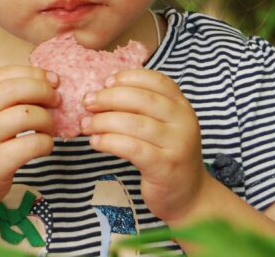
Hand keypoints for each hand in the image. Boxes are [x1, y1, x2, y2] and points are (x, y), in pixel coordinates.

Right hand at [0, 66, 59, 222]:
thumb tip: (42, 81)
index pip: (5, 73)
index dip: (33, 73)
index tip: (52, 79)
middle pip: (17, 89)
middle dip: (44, 91)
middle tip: (57, 101)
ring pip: (27, 115)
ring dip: (47, 119)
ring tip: (48, 128)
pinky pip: (32, 144)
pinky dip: (46, 143)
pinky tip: (44, 146)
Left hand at [81, 69, 208, 221]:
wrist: (188, 196)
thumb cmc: (166, 155)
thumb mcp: (162, 125)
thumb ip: (142, 107)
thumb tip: (102, 91)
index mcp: (182, 105)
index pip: (156, 80)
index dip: (128, 77)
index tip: (105, 82)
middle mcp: (183, 121)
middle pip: (142, 99)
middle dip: (109, 97)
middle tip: (87, 102)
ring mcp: (177, 144)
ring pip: (134, 123)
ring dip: (103, 121)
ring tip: (85, 125)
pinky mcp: (165, 166)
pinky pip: (132, 148)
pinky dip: (109, 142)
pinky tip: (96, 141)